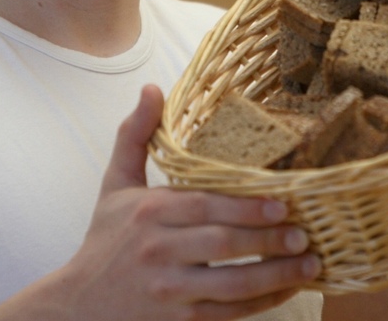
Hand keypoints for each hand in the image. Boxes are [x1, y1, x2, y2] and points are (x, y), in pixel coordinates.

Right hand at [54, 85, 318, 319]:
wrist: (78, 305)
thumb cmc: (105, 241)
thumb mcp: (115, 185)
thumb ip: (136, 135)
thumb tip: (153, 88)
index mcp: (148, 213)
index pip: (204, 206)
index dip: (246, 206)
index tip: (283, 204)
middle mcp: (157, 251)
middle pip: (222, 244)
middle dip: (268, 240)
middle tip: (304, 234)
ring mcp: (168, 291)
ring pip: (231, 285)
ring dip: (275, 276)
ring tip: (308, 264)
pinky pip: (227, 314)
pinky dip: (261, 304)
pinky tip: (286, 291)